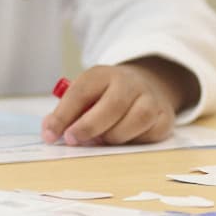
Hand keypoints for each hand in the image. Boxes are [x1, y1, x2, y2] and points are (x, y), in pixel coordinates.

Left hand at [42, 59, 197, 145]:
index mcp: (103, 74)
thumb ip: (66, 113)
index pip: (81, 91)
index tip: (51, 135)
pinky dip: (135, 141)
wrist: (146, 86)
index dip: (64, 115)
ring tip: (103, 140)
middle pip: (113, 104)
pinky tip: (125, 140)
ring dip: (116, 136)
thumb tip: (50, 132)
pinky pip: (152, 133)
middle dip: (90, 126)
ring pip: (137, 119)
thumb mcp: (85, 96)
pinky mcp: (165, 116)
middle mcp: (129, 82)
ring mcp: (150, 98)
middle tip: (74, 140)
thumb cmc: (106, 97)